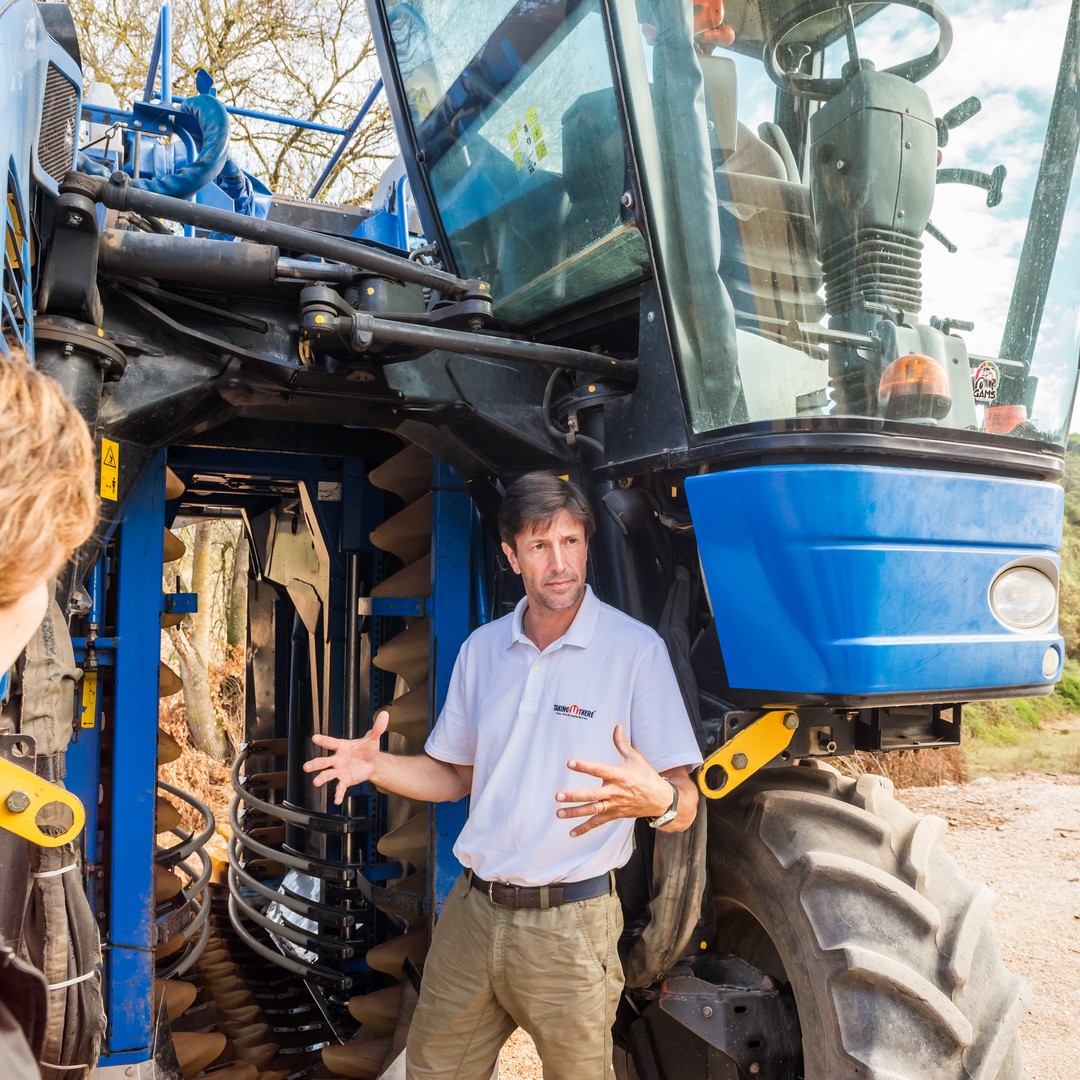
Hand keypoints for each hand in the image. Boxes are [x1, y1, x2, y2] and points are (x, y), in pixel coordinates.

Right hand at [303, 710, 388, 805]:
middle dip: (315, 764)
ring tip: (316, 782)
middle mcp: (337, 759)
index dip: (323, 740)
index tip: (315, 738)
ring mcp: (339, 770)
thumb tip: (384, 714)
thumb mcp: (373, 738)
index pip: (331, 742)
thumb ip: (377, 727)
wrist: (372, 762)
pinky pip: (340, 787)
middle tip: (306, 767)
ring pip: (327, 775)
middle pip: (323, 761)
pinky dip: (338, 794)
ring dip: (321, 778)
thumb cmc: (367, 749)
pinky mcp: (344, 780)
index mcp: (342, 746)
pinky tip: (336, 800)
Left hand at [554, 723, 673, 836]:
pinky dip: (585, 828)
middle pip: (592, 795)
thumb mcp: (635, 758)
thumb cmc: (646, 776)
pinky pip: (598, 823)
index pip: (599, 770)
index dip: (584, 766)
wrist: (660, 799)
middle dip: (574, 796)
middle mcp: (615, 791)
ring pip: (592, 810)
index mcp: (618, 775)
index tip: (570, 763)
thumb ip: (622, 743)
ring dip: (575, 812)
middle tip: (558, 795)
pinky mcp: (614, 814)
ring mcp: (614, 805)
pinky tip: (572, 832)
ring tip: (559, 813)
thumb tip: (617, 725)